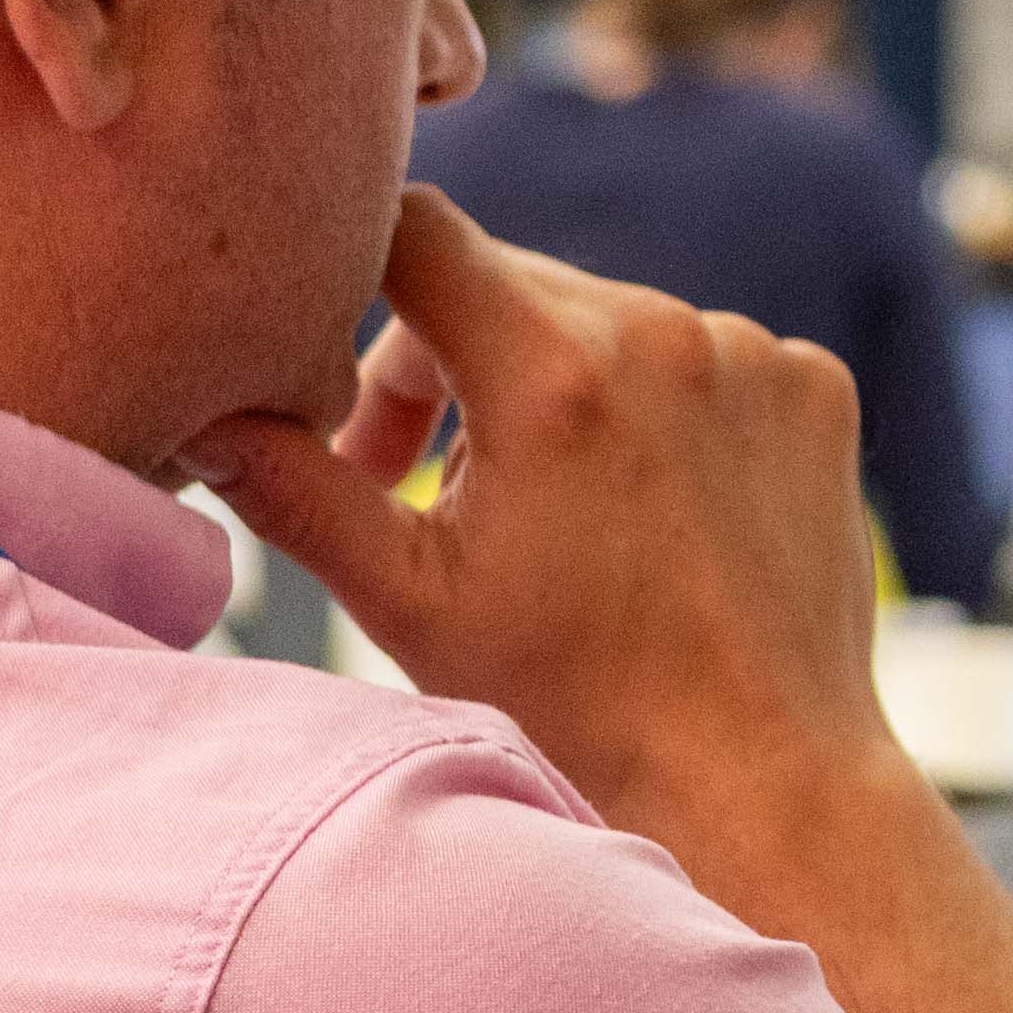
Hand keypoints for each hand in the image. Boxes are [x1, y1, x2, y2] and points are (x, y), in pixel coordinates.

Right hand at [188, 187, 906, 869]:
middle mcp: (665, 333)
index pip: (414, 231)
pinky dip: (661, 411)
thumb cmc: (572, 705)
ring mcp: (756, 355)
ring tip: (546, 521)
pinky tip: (649, 515)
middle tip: (414, 489)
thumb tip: (196, 412)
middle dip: (443, 367)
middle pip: (504, 286)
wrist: (757, 781)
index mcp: (554, 370)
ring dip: (554, 390)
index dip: (353, 278)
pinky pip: (704, 358)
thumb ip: (294, 486)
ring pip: (605, 324)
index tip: (342, 378)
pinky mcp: (816, 389)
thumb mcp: (407, 599)